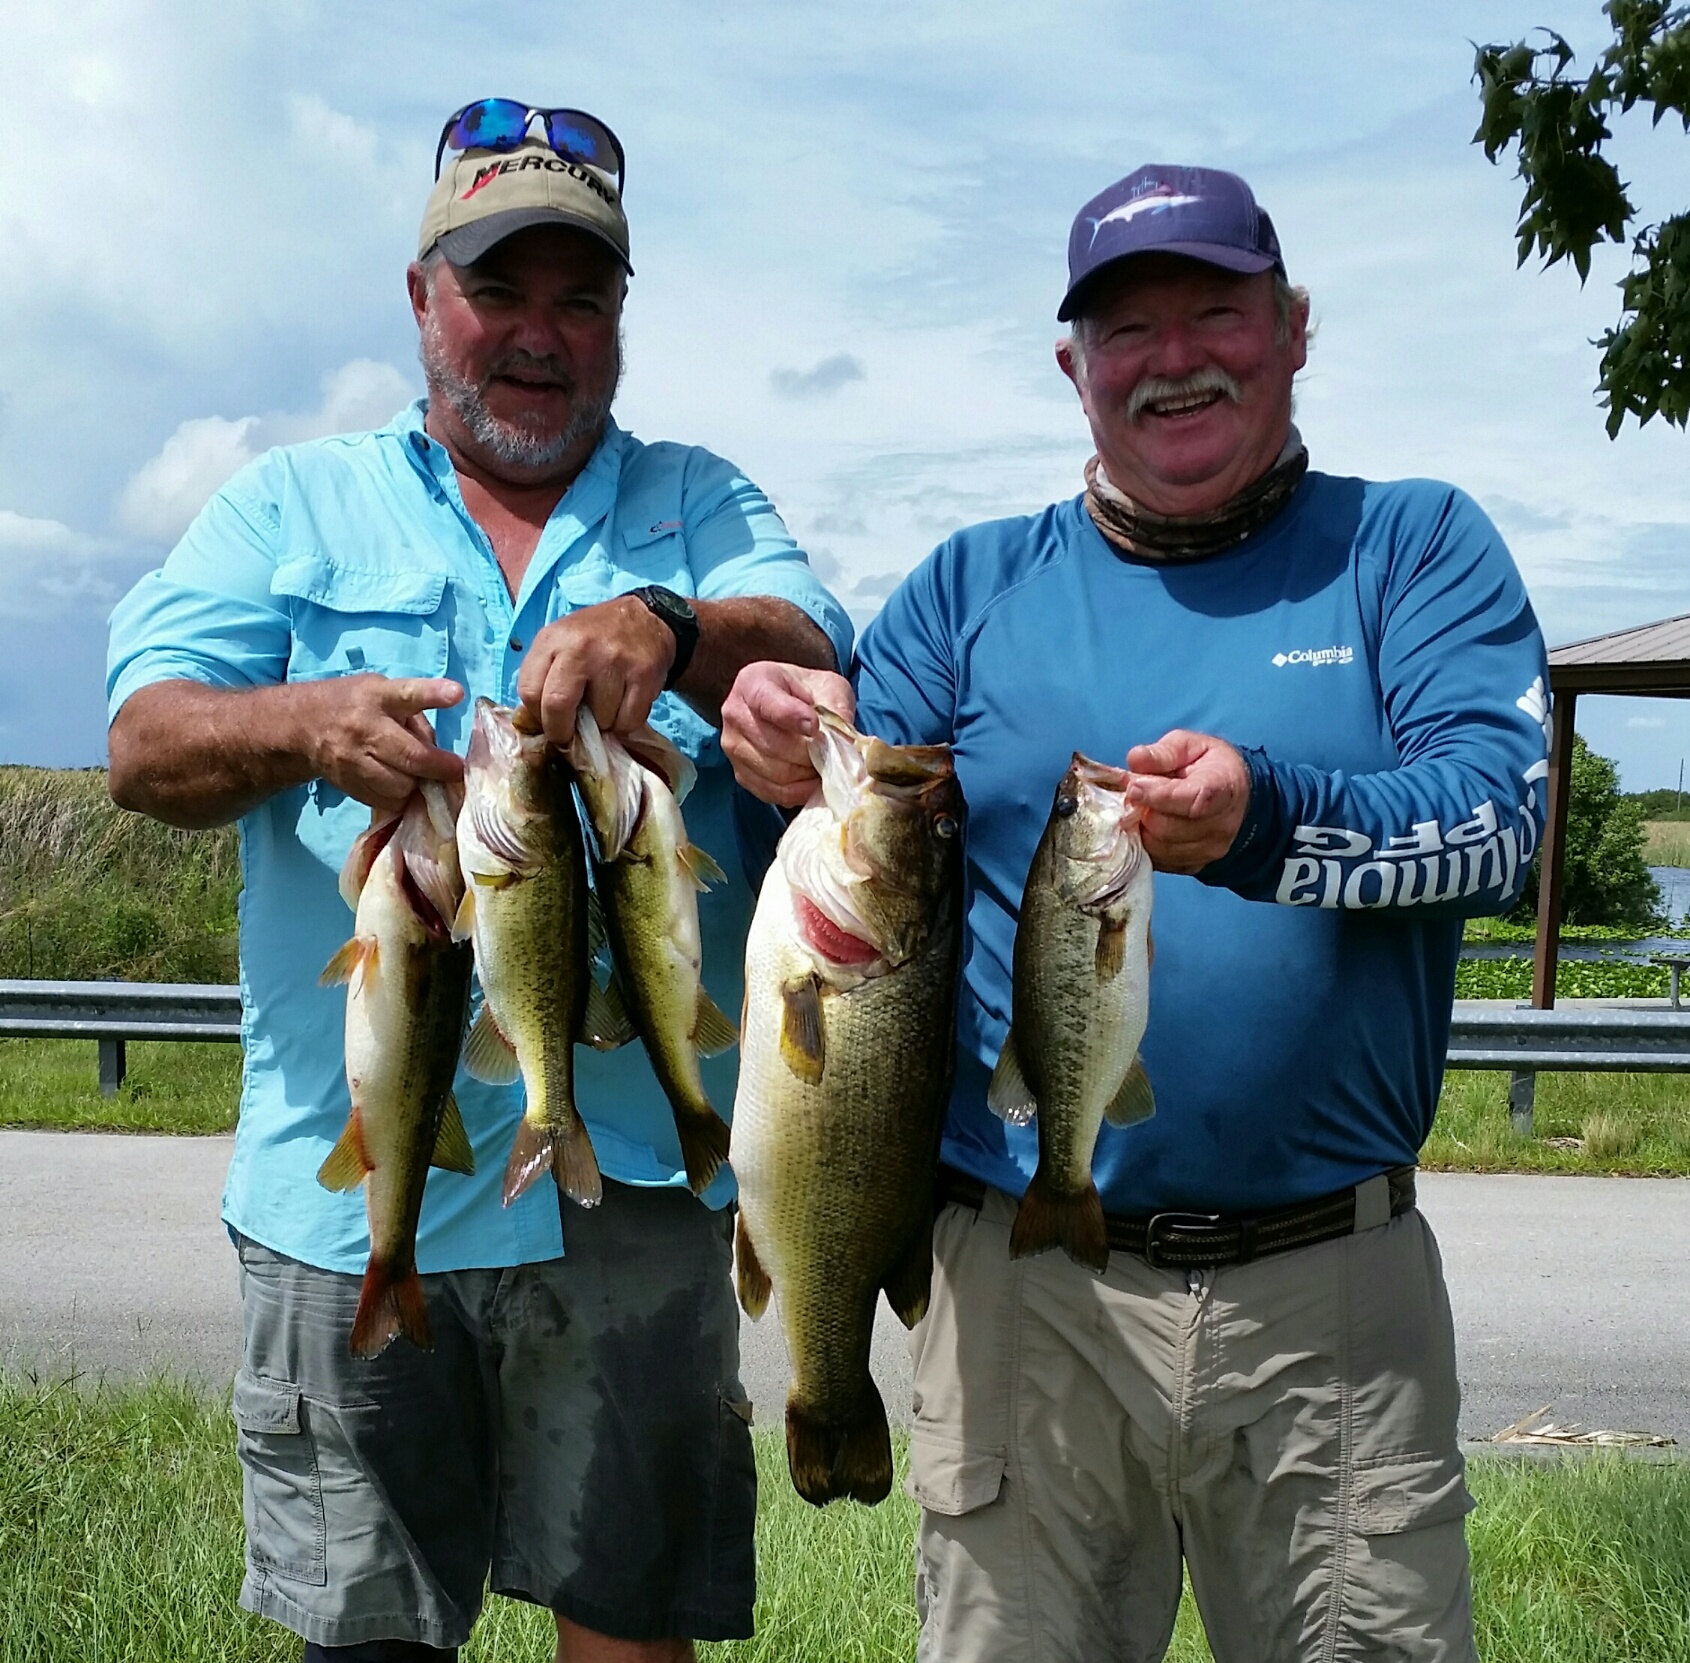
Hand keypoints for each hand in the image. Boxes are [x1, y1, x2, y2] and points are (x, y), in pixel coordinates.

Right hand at [300, 676, 464, 814]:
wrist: (302, 726)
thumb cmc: (356, 704)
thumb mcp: (384, 692)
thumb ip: (415, 716)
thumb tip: (440, 753)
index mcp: (379, 697)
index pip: (407, 694)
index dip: (433, 695)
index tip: (456, 693)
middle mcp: (365, 728)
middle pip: (411, 755)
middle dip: (440, 767)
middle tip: (456, 770)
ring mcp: (353, 760)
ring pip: (400, 786)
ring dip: (417, 785)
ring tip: (418, 774)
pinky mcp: (348, 785)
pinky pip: (386, 802)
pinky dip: (400, 798)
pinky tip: (399, 784)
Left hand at [517, 595, 673, 745]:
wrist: (644, 618)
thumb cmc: (595, 639)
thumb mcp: (559, 644)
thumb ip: (543, 677)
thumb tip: (536, 724)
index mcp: (552, 640)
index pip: (529, 691)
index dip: (538, 716)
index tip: (548, 723)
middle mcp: (581, 648)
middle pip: (558, 706)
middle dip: (562, 730)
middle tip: (570, 736)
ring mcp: (614, 661)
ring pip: (600, 719)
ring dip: (602, 723)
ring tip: (606, 705)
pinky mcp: (643, 674)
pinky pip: (629, 720)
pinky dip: (626, 722)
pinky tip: (624, 704)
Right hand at [721, 662, 854, 805]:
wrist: (790, 704)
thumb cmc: (809, 692)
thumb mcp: (829, 687)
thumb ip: (836, 709)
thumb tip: (844, 743)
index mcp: (753, 682)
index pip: (770, 705)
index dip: (795, 718)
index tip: (816, 727)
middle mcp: (735, 714)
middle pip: (775, 746)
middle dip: (810, 754)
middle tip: (832, 754)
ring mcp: (733, 747)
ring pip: (776, 773)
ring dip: (807, 775)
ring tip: (823, 765)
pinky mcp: (740, 773)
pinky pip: (773, 792)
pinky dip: (798, 791)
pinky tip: (811, 780)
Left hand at [1125, 730, 1249, 873]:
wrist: (1241, 797)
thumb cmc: (1211, 766)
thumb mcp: (1190, 745)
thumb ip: (1163, 752)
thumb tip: (1135, 760)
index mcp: (1223, 790)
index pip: (1192, 801)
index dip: (1158, 796)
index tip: (1134, 787)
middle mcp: (1221, 826)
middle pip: (1166, 828)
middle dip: (1143, 809)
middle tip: (1137, 792)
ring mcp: (1209, 851)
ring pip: (1156, 847)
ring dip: (1141, 828)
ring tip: (1145, 807)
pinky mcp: (1194, 866)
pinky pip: (1158, 861)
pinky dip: (1146, 844)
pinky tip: (1150, 825)